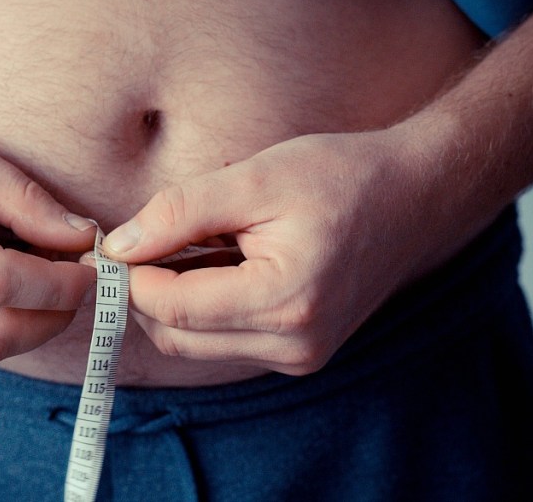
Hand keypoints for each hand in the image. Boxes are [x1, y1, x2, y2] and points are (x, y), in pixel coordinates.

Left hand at [101, 129, 471, 374]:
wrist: (414, 196)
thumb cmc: (341, 176)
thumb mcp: (254, 179)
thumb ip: (180, 213)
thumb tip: (120, 246)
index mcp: (284, 301)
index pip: (172, 308)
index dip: (132, 276)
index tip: (118, 241)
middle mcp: (293, 344)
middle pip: (177, 337)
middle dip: (147, 292)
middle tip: (144, 240)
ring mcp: (299, 356)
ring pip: (196, 344)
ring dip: (175, 301)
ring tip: (192, 245)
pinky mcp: (300, 353)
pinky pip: (226, 341)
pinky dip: (205, 308)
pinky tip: (220, 264)